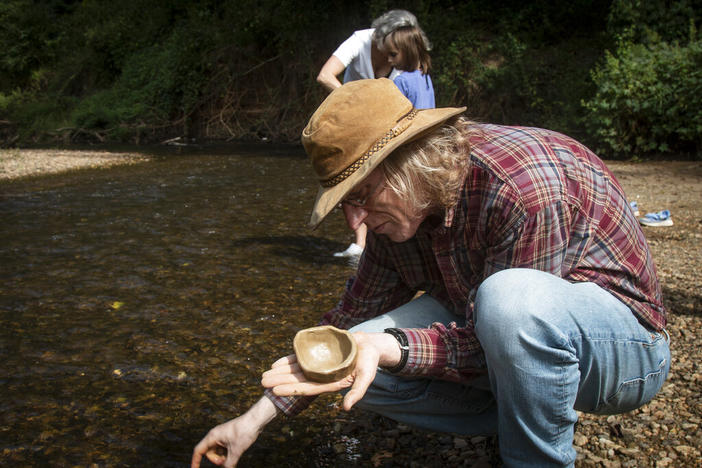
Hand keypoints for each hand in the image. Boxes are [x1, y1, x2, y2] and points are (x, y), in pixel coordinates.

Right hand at [191, 396, 277, 467]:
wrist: (256, 420)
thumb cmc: (245, 431)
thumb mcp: (236, 451)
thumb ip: (228, 464)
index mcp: (212, 436)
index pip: (198, 451)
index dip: (195, 462)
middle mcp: (215, 435)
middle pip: (208, 453)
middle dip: (216, 460)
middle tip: (226, 461)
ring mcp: (222, 436)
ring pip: (217, 452)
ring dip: (223, 457)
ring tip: (233, 455)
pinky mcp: (228, 438)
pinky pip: (223, 449)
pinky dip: (227, 454)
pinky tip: (236, 453)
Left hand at [262, 331, 399, 410]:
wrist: (371, 345)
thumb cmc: (370, 363)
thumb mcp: (366, 378)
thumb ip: (357, 393)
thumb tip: (346, 409)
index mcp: (330, 384)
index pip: (306, 388)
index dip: (290, 389)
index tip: (275, 391)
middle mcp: (322, 375)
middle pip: (297, 379)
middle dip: (279, 380)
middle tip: (262, 382)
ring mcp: (319, 365)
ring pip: (296, 369)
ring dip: (280, 371)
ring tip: (264, 375)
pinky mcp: (319, 353)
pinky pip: (301, 357)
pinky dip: (289, 360)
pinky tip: (277, 362)